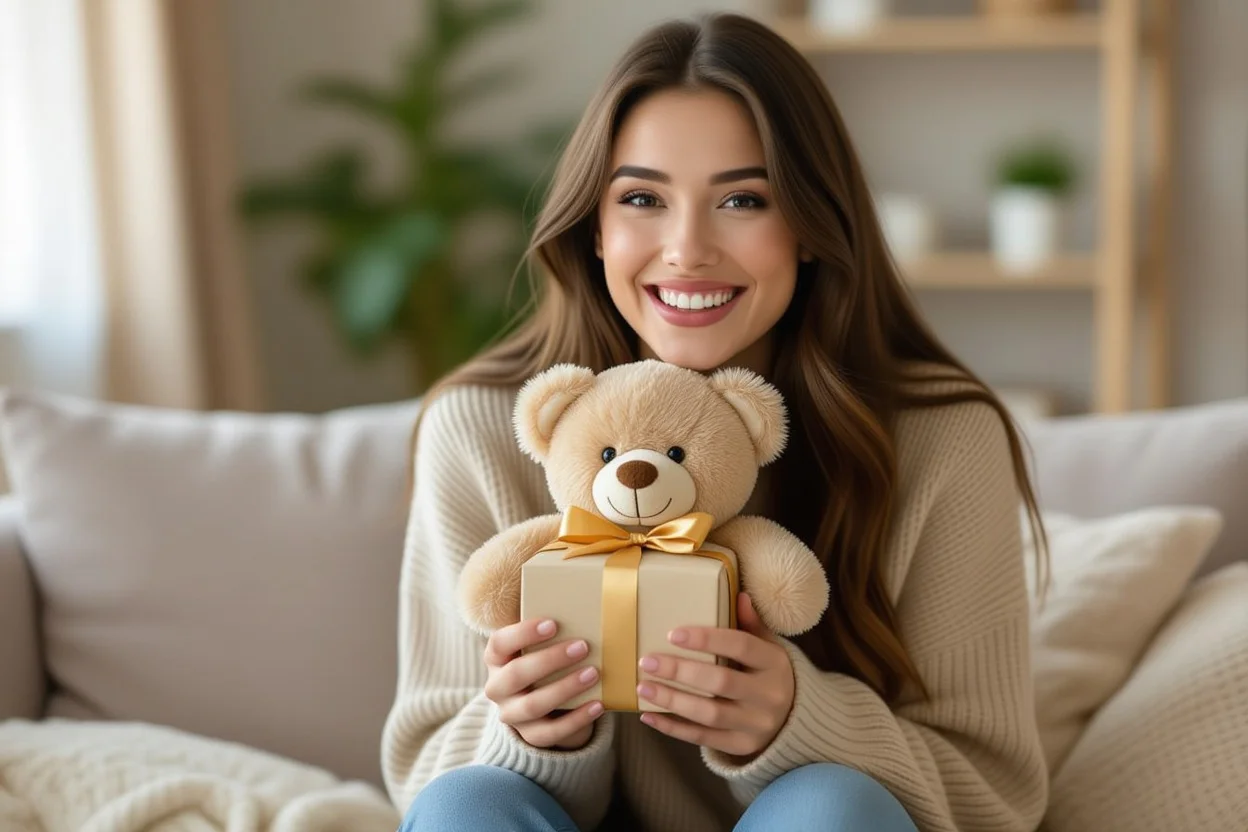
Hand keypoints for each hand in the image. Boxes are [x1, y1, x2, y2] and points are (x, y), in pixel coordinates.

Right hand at [483, 618, 604, 749]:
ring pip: (533, 705)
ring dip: (565, 688)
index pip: (500, 643)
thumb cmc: (545, 663)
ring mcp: (511, 714)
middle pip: (516, 674)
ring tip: (593, 673)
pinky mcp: (530, 735)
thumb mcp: (540, 648)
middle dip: (550, 660)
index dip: (523, 633)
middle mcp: (497, 687)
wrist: (544, 706)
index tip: (553, 624)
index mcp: (496, 658)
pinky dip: (576, 719)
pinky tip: (598, 704)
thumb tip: (583, 612)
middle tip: (582, 647)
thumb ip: (553, 635)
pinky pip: (551, 732)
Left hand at [636, 592, 794, 758]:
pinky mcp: (741, 746)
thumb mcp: (769, 648)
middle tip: (648, 661)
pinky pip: (703, 738)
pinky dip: (673, 728)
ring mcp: (755, 725)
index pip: (741, 646)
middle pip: (721, 682)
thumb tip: (740, 595)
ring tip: (643, 686)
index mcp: (774, 664)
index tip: (673, 634)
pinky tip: (649, 715)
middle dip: (681, 671)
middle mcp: (768, 696)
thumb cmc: (770, 675)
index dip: (707, 639)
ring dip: (672, 700)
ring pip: (709, 714)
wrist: (794, 721)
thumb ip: (752, 625)